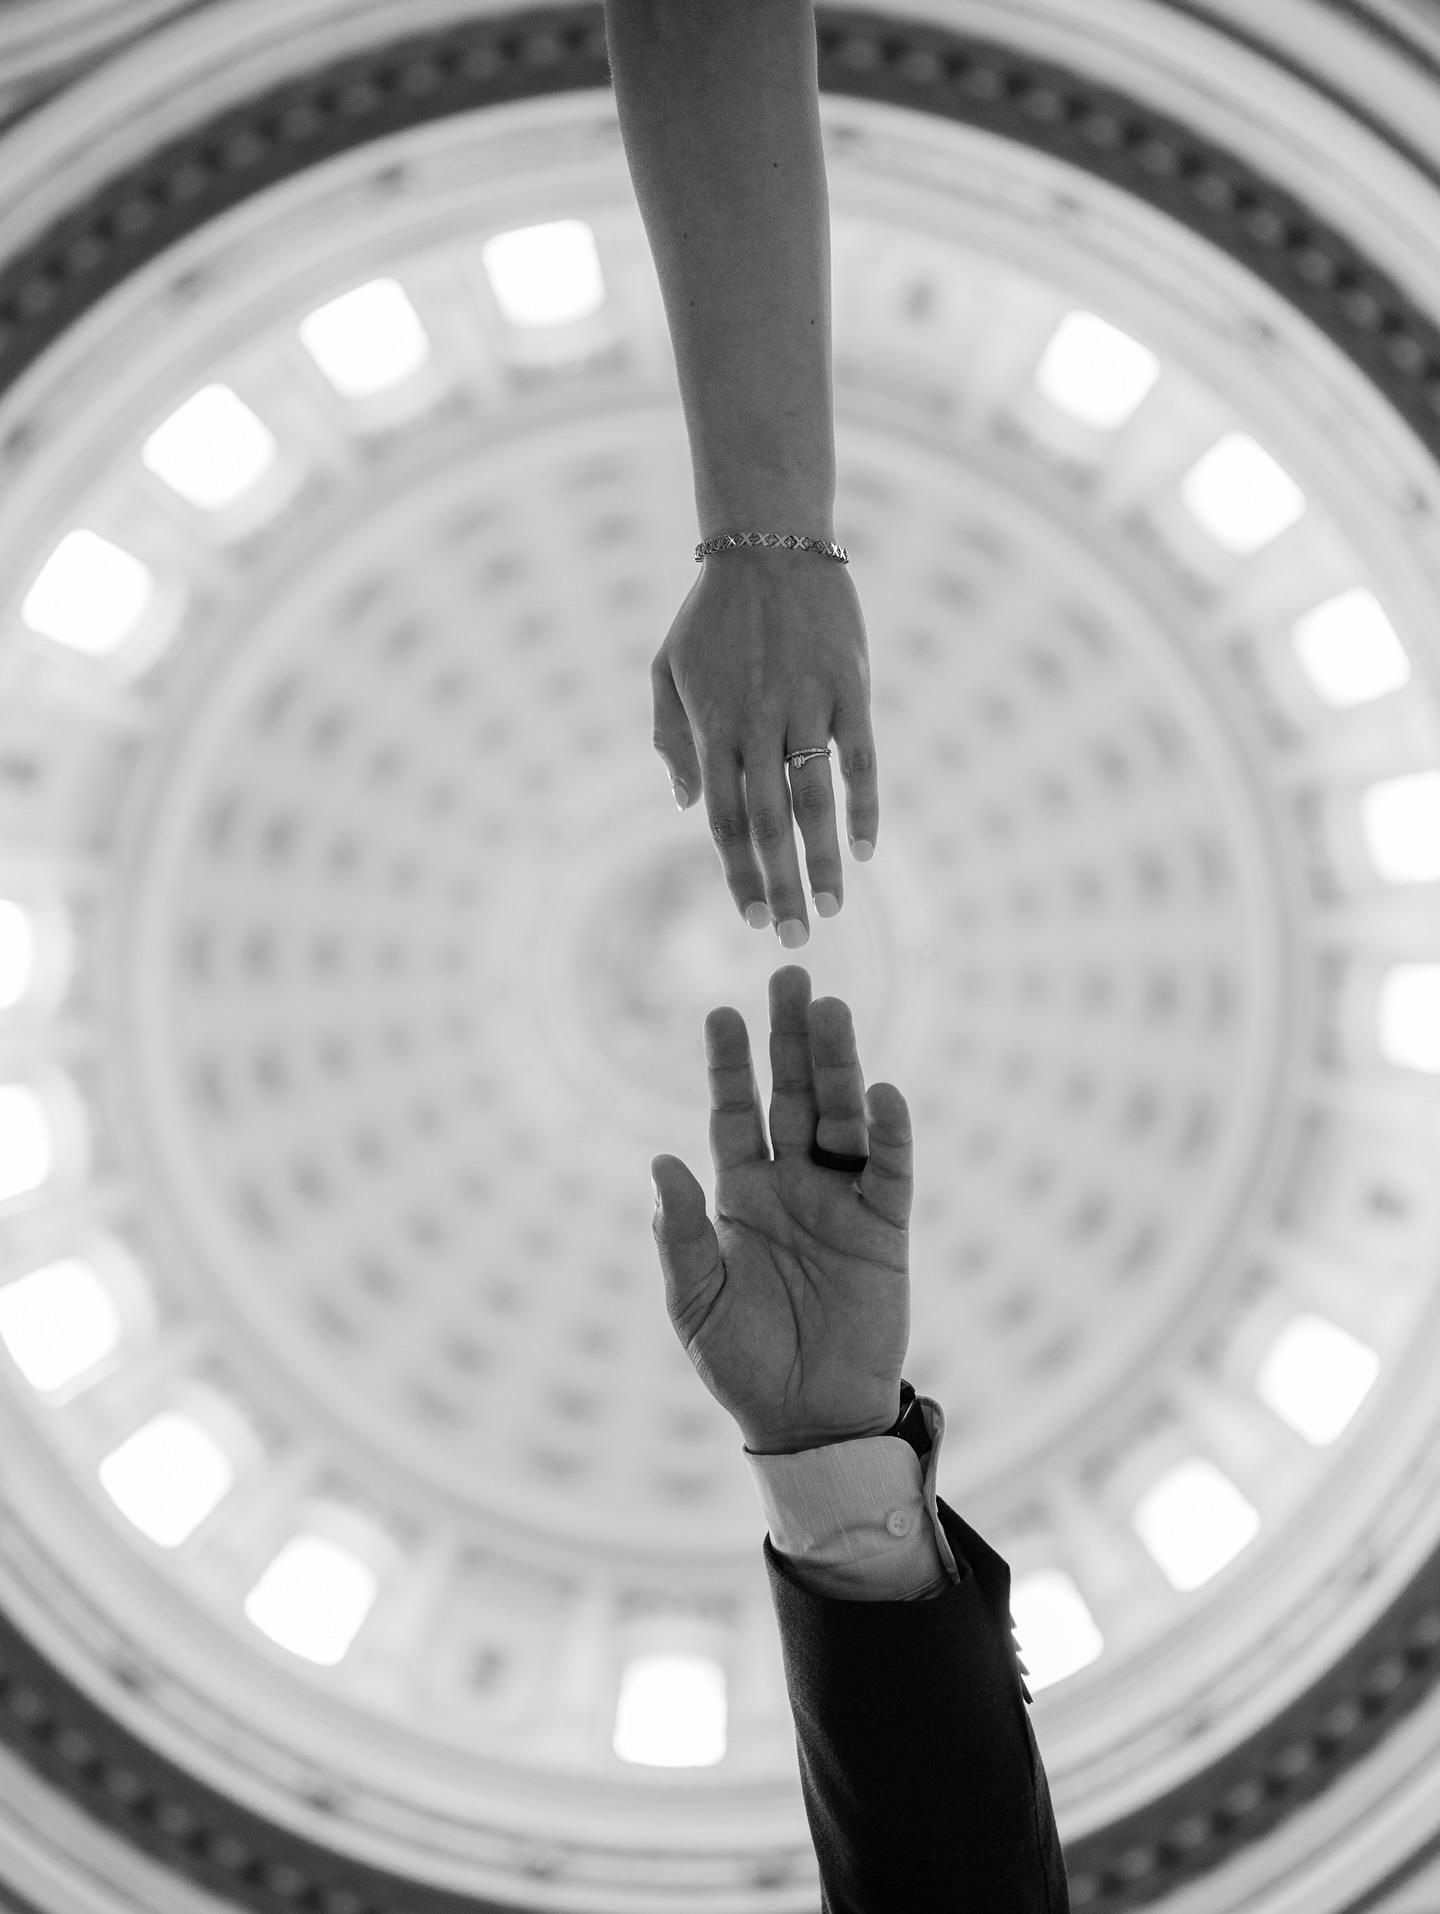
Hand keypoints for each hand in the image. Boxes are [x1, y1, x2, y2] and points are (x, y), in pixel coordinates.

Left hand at [651, 553, 878, 944]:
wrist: (768, 545)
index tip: (747, 918)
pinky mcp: (848, 688)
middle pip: (767, 823)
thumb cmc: (711, 614)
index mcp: (713, 727)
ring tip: (832, 909)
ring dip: (824, 860)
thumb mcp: (667, 669)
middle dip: (779, 886)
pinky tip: (866, 849)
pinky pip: (860, 757)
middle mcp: (757, 723)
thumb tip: (686, 806)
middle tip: (791, 940)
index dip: (736, 873)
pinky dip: (865, 806)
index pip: (721, 819)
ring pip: (815, 799)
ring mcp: (805, 706)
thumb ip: (672, 739)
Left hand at [651, 965, 910, 1454]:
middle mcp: (792, 1185)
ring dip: (837, 1065)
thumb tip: (659, 1162)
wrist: (806, 1417)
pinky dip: (889, 1131)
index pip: (734, 1113)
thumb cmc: (742, 1362)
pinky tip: (882, 1091)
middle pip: (792, 1096)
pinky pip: (890, 1170)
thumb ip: (678, 1235)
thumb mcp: (694, 1301)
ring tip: (831, 1010)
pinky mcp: (885, 1229)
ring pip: (841, 1117)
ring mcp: (841, 1201)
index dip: (729, 1065)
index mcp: (741, 1195)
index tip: (720, 1013)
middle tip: (789, 975)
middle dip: (789, 1038)